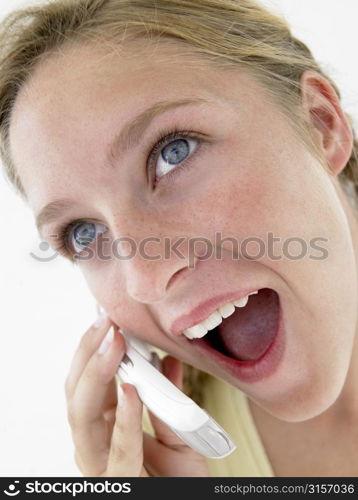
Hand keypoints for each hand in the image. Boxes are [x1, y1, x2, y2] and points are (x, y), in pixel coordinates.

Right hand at [64, 317, 209, 476]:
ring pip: (83, 417)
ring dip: (98, 375)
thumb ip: (170, 398)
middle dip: (88, 354)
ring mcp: (101, 465)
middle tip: (106, 322)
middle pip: (77, 394)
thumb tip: (167, 359)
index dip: (93, 350)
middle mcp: (94, 444)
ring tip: (114, 344)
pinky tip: (130, 390)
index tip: (106, 319)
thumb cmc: (180, 479)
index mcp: (104, 427)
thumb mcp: (178, 432)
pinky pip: (117, 451)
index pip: (88, 383)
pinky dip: (124, 418)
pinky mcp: (119, 484)